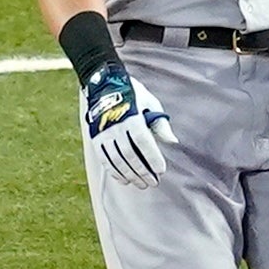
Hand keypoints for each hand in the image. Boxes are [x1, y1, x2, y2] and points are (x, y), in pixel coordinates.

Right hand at [83, 61, 176, 188]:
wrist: (104, 84)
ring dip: (130, 175)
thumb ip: (160, 124)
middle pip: (130, 155)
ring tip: (141, 184)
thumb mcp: (150, 103)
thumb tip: (173, 142)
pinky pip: (104, 159)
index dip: (152, 158)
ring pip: (117, 160)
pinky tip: (124, 180)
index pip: (143, 142)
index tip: (161, 170)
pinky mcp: (95, 138)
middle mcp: (116, 126)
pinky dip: (114, 172)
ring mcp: (104, 133)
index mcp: (131, 116)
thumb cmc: (133, 94)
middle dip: (143, 171)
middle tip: (153, 182)